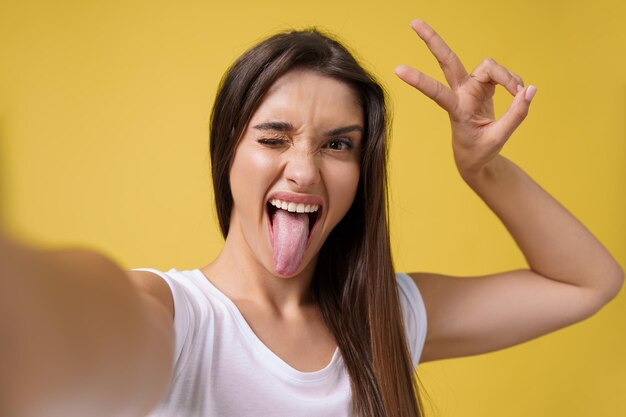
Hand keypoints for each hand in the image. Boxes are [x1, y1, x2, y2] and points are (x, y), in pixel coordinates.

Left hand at [395, 19, 536, 178]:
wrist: (476, 158)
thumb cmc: (480, 151)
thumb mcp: (498, 139)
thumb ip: (516, 114)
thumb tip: (531, 90)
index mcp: (456, 109)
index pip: (435, 92)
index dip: (419, 80)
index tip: (397, 70)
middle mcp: (461, 93)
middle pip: (447, 61)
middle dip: (432, 41)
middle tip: (414, 22)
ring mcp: (470, 88)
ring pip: (488, 66)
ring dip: (507, 76)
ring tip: (519, 93)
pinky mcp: (482, 87)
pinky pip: (500, 74)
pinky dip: (512, 81)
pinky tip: (519, 94)